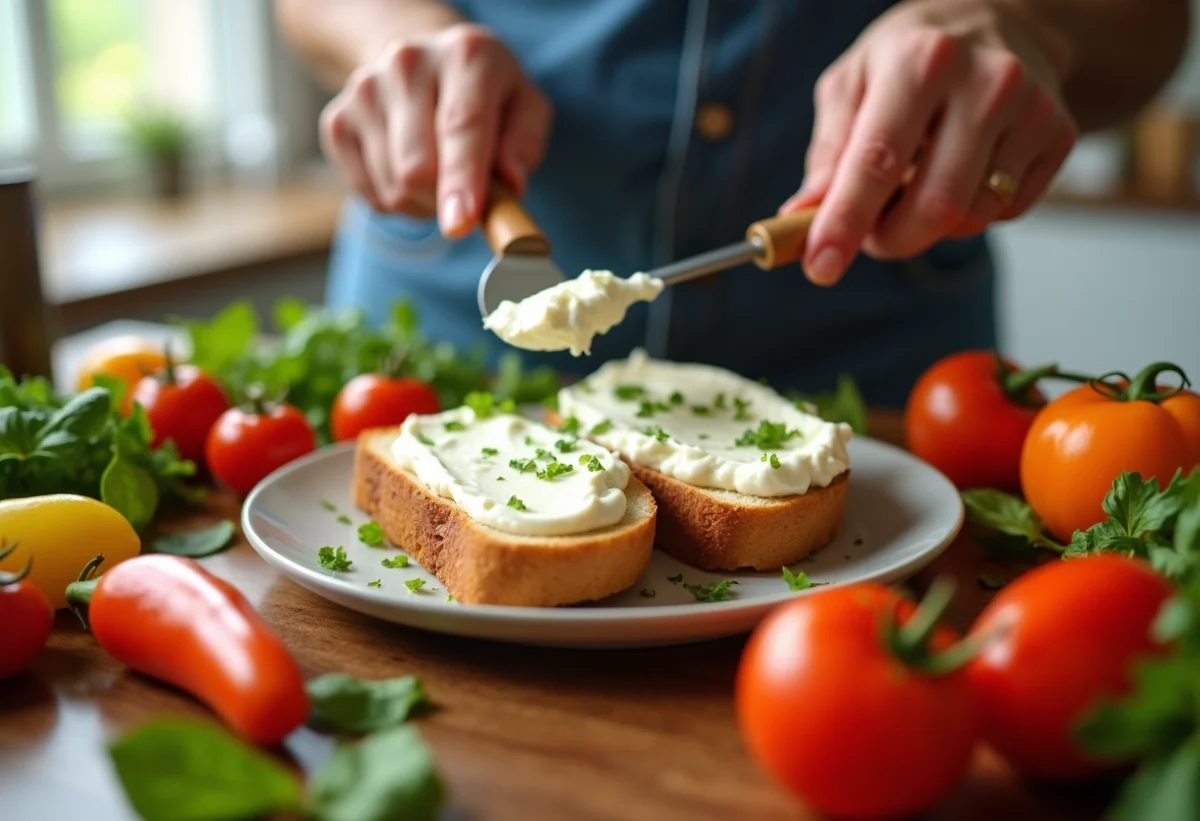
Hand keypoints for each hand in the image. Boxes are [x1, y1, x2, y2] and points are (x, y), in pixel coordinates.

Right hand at [319, 24, 552, 236]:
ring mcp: (365, 89)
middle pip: (419, 167)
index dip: (461, 179)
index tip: (460, 223)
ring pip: (393, 187)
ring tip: (439, 175)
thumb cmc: (486, 96)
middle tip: (468, 198)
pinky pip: (370, 194)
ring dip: (423, 204)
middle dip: (446, 201)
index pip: (461, 125)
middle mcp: (408, 63)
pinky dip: (396, 201)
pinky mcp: (338, 120)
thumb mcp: (525, 109)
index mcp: (466, 55)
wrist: (427, 65)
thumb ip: (523, 144)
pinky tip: (409, 172)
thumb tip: (510, 183)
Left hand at [783, 0, 1077, 284]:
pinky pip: (1005, 212)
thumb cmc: (908, 59)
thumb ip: (829, 152)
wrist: (1000, 18)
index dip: (845, 222)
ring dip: (930, 226)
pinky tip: (960, 171)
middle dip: (891, 239)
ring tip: (916, 186)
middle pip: (935, 206)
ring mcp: (1033, 108)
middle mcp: (986, 81)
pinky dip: (971, 212)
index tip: (820, 267)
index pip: (877, 160)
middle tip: (870, 235)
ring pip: (973, 216)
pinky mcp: (1060, 135)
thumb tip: (803, 217)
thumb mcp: (852, 83)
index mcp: (922, 60)